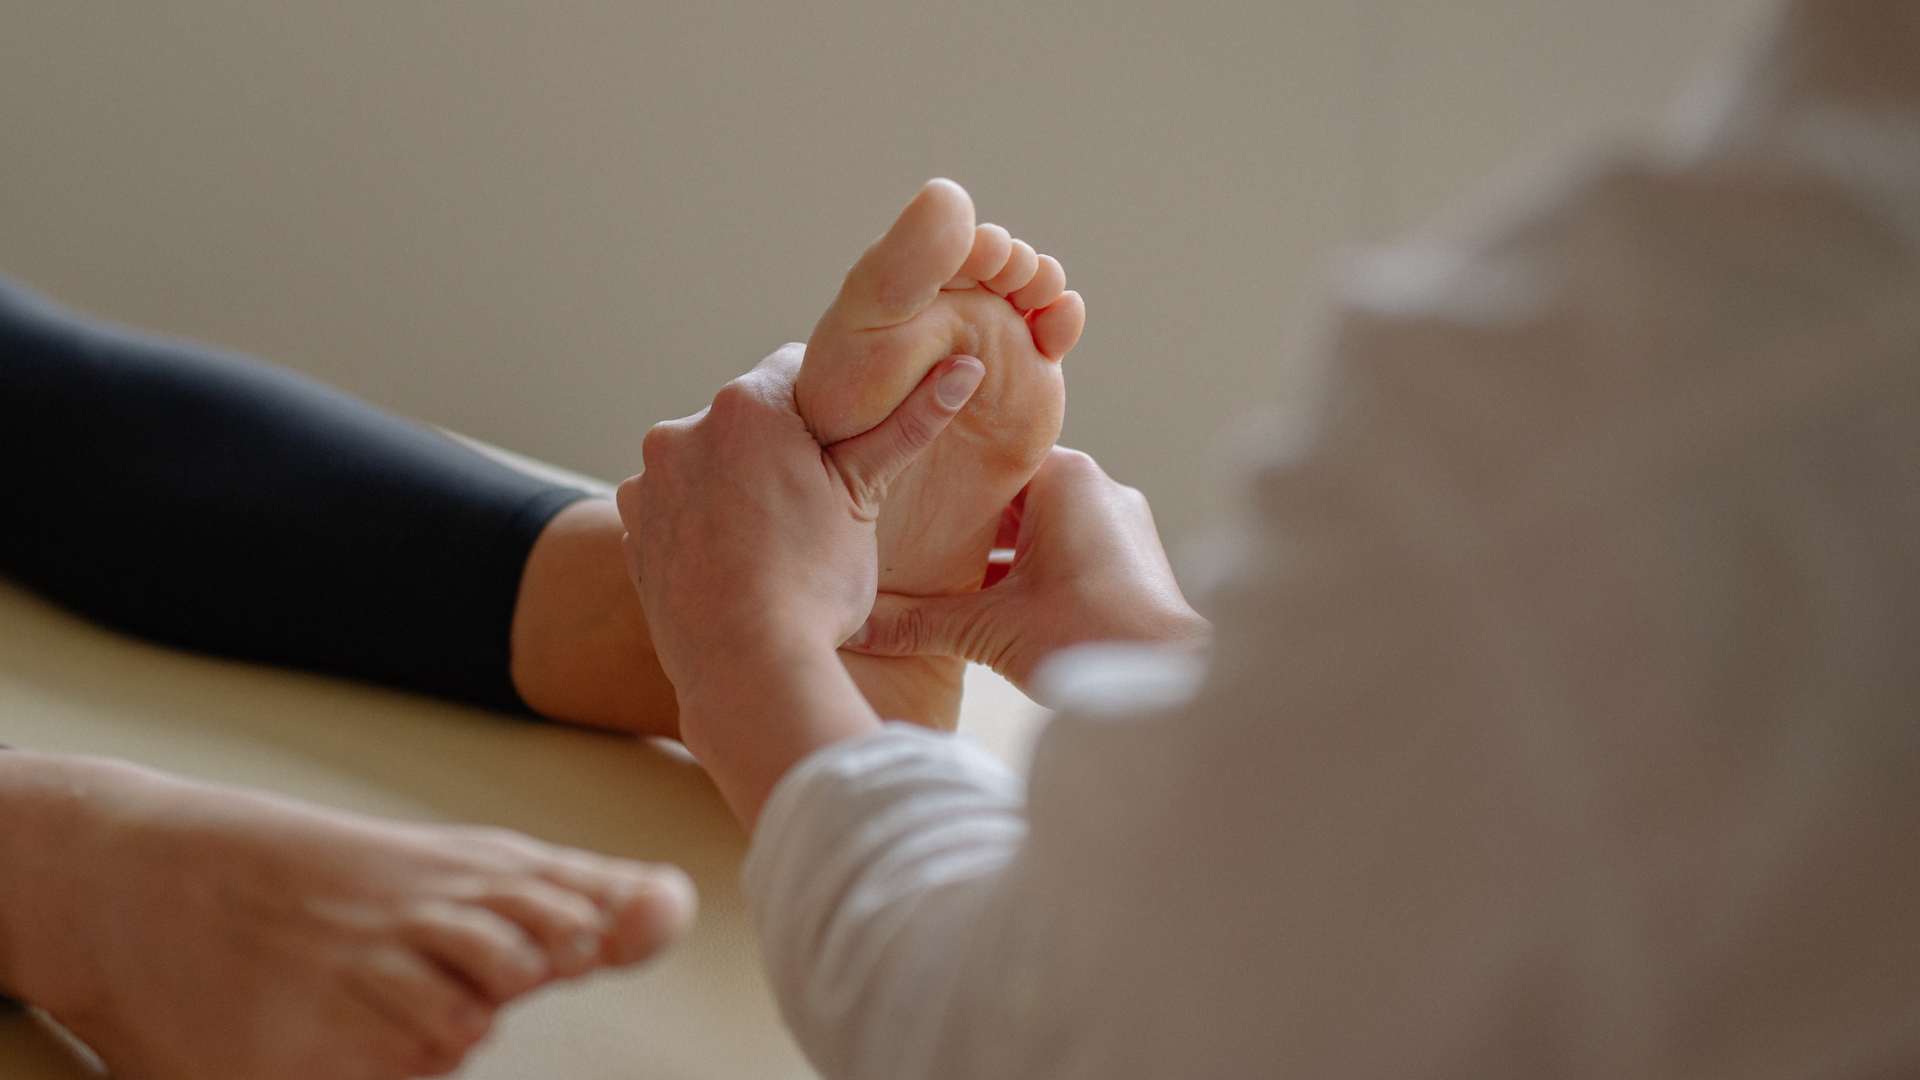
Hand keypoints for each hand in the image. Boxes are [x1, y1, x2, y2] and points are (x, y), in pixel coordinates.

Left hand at [616, 343, 982, 825]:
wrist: (745, 669)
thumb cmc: (813, 585)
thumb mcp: (866, 498)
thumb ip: (910, 425)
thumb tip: (966, 370)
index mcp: (746, 405)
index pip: (797, 366)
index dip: (829, 405)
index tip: (843, 447)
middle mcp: (684, 428)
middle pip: (748, 416)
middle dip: (779, 446)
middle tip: (815, 503)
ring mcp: (651, 480)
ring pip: (709, 458)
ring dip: (736, 480)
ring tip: (773, 539)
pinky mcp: (634, 525)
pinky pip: (675, 502)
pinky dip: (701, 518)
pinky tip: (734, 557)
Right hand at [847, 447, 1208, 693]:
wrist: (1169, 680)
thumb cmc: (1087, 638)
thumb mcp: (988, 627)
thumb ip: (917, 623)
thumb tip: (856, 627)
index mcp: (1064, 476)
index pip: (986, 457)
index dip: (940, 478)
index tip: (901, 496)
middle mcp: (1096, 487)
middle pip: (1010, 492)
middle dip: (963, 521)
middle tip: (909, 539)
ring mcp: (1118, 522)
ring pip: (1039, 523)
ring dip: (997, 551)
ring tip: (943, 575)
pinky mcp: (1130, 559)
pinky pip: (1066, 548)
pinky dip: (1031, 568)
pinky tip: (995, 602)